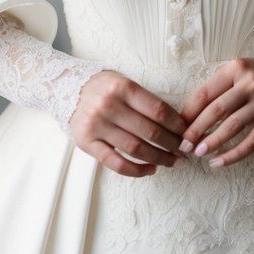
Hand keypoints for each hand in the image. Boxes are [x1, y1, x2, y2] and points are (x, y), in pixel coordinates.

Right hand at [69, 69, 189, 177]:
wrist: (66, 87)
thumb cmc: (103, 87)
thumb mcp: (124, 83)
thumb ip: (146, 101)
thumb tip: (176, 123)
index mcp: (123, 87)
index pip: (158, 110)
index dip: (177, 125)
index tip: (187, 133)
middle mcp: (109, 106)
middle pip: (150, 131)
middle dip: (172, 145)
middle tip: (185, 152)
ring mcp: (97, 125)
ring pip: (135, 149)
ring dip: (159, 159)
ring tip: (173, 162)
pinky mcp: (87, 143)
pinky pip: (115, 163)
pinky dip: (136, 170)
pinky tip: (150, 170)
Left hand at [178, 57, 253, 167]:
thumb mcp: (242, 70)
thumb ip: (221, 86)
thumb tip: (192, 113)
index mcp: (237, 69)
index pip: (206, 93)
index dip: (189, 112)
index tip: (177, 127)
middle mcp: (251, 83)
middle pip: (216, 111)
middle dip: (196, 130)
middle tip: (183, 145)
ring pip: (232, 127)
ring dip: (212, 143)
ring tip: (198, 153)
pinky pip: (251, 142)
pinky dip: (232, 155)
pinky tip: (219, 162)